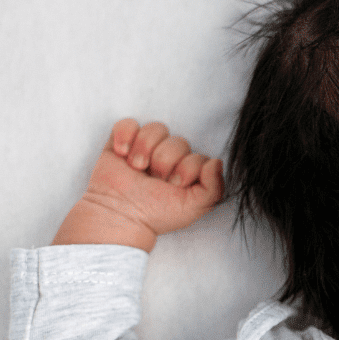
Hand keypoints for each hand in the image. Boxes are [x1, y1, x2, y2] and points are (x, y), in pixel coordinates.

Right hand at [53, 119, 223, 250]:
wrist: (121, 216)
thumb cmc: (157, 214)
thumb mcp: (194, 207)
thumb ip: (214, 188)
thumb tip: (217, 162)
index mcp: (188, 169)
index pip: (199, 156)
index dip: (187, 169)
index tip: (174, 185)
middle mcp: (170, 156)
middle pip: (179, 142)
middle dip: (165, 162)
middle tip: (154, 179)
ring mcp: (146, 147)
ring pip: (156, 128)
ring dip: (145, 149)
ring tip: (137, 168)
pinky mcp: (122, 141)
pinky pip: (128, 123)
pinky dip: (125, 136)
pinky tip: (122, 154)